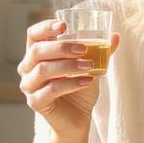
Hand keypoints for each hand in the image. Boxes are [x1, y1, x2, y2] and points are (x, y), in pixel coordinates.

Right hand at [18, 18, 119, 140]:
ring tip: (89, 66)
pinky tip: (87, 81)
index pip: (33, 34)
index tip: (64, 25)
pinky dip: (70, 84)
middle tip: (83, 49)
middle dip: (61, 47)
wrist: (78, 117)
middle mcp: (28, 68)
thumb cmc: (79, 87)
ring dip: (68, 66)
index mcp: (38, 54)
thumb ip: (101, 51)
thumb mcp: (91, 66)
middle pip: (37, 50)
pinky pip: (50, 90)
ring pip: (43, 70)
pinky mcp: (35, 102)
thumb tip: (115, 36)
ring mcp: (29, 86)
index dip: (45, 27)